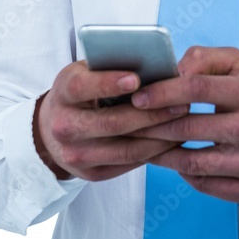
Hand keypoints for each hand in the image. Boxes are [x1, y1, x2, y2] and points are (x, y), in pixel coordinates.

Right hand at [33, 60, 188, 181]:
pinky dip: (154, 151)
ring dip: (160, 136)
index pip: (82, 87)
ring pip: (126, 148)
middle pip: (112, 123)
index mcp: (63, 93)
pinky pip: (129, 164)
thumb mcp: (87, 71)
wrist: (53, 128)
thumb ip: (112, 66)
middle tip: (182, 102)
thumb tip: (154, 64)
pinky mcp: (91, 174)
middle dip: (151, 113)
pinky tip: (173, 138)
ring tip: (184, 121)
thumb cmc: (82, 91)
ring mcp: (76, 154)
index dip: (109, 83)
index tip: (137, 78)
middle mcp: (64, 126)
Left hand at [129, 46, 238, 202]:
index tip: (138, 98)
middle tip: (130, 125)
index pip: (197, 87)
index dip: (163, 92)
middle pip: (188, 128)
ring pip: (192, 161)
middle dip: (152, 126)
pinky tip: (173, 163)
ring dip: (161, 154)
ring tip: (145, 145)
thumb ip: (204, 59)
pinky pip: (204, 184)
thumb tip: (172, 70)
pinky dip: (184, 174)